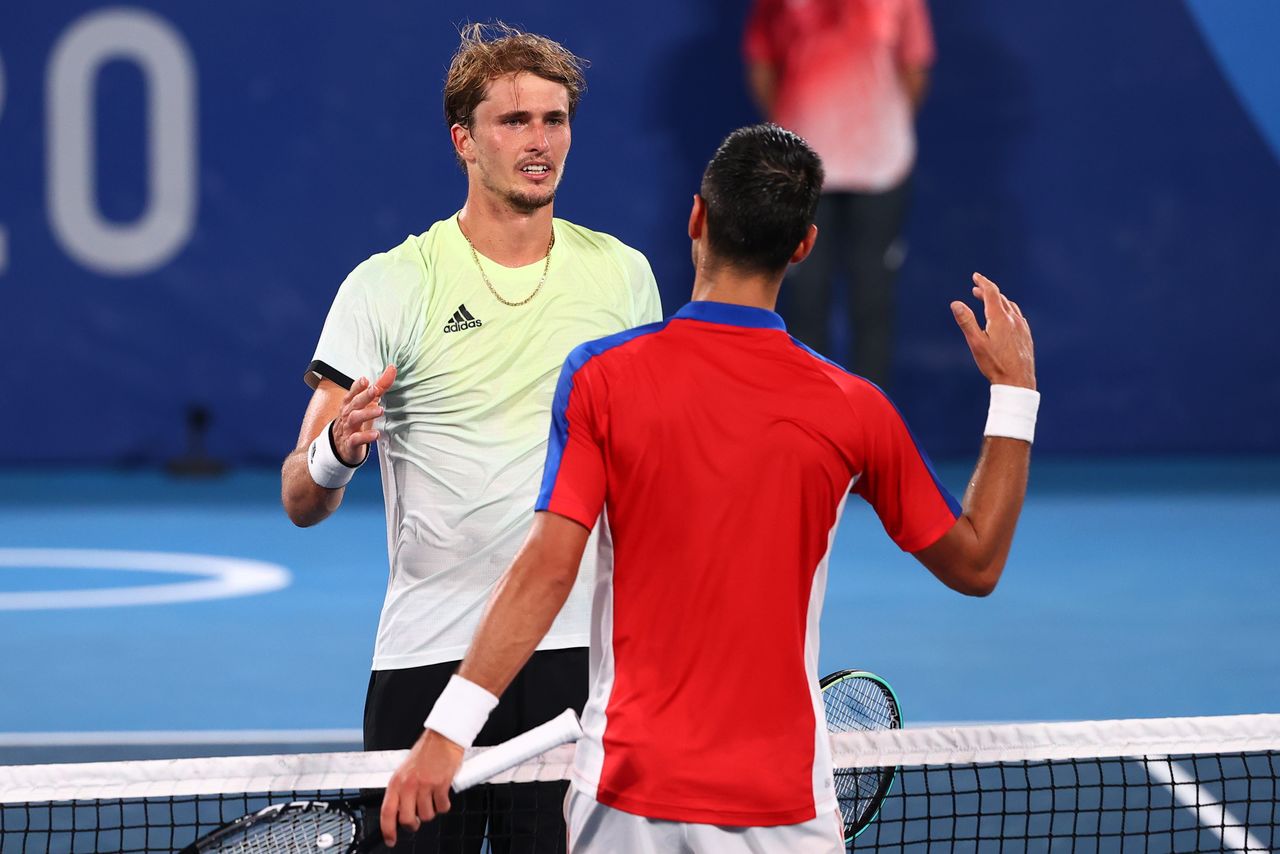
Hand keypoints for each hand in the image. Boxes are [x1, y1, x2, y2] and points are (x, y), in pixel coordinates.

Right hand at [333, 365, 395, 464]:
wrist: (341, 446)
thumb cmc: (356, 420)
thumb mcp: (367, 402)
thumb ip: (380, 386)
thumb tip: (392, 368)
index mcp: (350, 404)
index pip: (352, 393)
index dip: (357, 386)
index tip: (365, 380)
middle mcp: (348, 414)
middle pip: (354, 403)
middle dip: (364, 396)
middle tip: (375, 390)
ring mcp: (348, 429)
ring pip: (354, 419)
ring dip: (366, 414)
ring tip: (380, 410)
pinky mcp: (350, 443)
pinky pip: (356, 440)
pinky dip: (365, 437)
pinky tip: (375, 434)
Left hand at [380, 729, 464, 846]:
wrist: (442, 738)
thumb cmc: (425, 753)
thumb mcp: (405, 771)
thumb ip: (401, 791)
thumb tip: (400, 811)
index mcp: (396, 782)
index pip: (387, 812)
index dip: (388, 830)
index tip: (391, 839)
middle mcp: (409, 785)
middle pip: (407, 819)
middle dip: (414, 823)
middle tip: (418, 819)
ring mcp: (425, 786)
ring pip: (427, 815)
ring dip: (431, 811)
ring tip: (432, 798)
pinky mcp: (441, 785)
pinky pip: (442, 807)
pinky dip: (444, 804)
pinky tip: (442, 794)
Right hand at [950, 273, 1035, 389]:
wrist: (1018, 381)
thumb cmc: (995, 364)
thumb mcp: (976, 343)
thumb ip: (966, 321)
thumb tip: (956, 303)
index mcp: (999, 318)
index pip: (991, 293)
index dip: (982, 282)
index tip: (975, 276)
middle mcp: (1013, 319)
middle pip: (1000, 298)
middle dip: (987, 291)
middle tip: (976, 289)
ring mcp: (1022, 327)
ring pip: (1011, 306)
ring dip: (999, 300)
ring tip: (990, 301)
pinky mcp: (1026, 335)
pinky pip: (1018, 316)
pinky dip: (1008, 310)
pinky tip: (1006, 317)